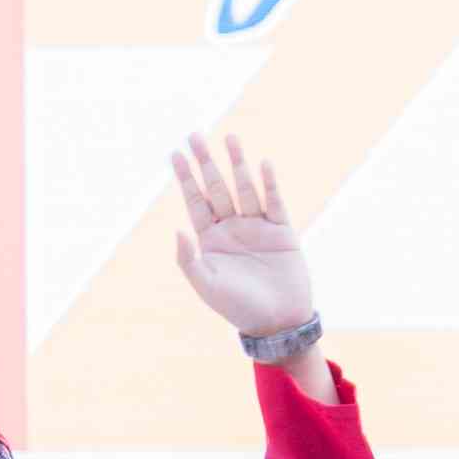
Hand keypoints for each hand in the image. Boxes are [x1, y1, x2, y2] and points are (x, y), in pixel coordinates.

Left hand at [166, 133, 312, 342]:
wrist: (278, 323)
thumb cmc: (238, 308)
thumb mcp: (207, 286)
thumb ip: (189, 259)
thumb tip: (177, 229)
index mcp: (211, 240)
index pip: (196, 201)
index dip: (186, 178)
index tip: (175, 154)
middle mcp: (232, 228)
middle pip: (217, 188)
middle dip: (206, 162)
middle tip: (194, 135)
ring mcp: (257, 227)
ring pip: (244, 189)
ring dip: (237, 164)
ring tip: (229, 138)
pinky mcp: (282, 231)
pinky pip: (274, 203)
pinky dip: (268, 184)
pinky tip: (262, 164)